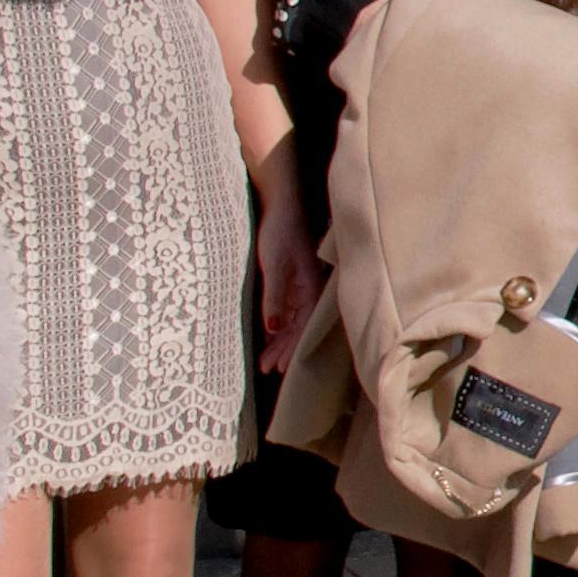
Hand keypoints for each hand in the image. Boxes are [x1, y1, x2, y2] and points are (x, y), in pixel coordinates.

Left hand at [253, 183, 321, 373]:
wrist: (282, 205)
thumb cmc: (280, 232)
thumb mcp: (275, 266)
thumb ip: (275, 297)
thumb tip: (274, 329)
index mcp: (311, 288)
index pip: (304, 327)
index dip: (293, 349)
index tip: (279, 367)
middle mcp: (309, 290)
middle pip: (300, 328)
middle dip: (286, 350)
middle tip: (270, 370)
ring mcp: (301, 286)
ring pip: (293, 321)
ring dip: (281, 341)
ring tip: (266, 361)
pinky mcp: (292, 280)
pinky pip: (287, 310)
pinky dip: (278, 325)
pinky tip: (269, 337)